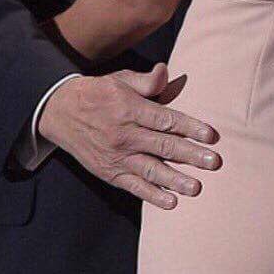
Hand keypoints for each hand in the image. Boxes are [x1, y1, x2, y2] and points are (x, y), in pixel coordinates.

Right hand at [38, 62, 221, 209]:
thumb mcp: (120, 79)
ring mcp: (116, 156)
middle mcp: (123, 134)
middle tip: (214, 162)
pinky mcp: (109, 172)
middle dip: (190, 155)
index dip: (189, 127)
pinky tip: (171, 202)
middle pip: (162, 146)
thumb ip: (146, 81)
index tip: (211, 135)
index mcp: (128, 108)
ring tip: (197, 187)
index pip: (165, 119)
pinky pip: (133, 186)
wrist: (59, 112)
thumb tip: (166, 71)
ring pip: (150, 170)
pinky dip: (152, 195)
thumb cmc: (98, 93)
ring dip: (175, 180)